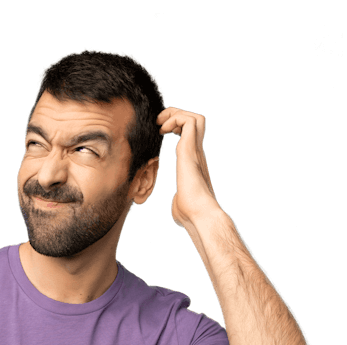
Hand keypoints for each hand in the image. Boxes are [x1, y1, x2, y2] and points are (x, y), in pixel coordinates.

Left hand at [157, 106, 220, 227]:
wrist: (198, 215)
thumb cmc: (189, 214)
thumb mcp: (179, 202)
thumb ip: (178, 199)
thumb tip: (176, 206)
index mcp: (195, 163)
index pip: (191, 136)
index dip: (177, 127)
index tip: (162, 132)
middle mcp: (198, 154)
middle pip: (196, 121)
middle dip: (177, 115)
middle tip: (160, 123)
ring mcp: (196, 151)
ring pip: (194, 117)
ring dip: (176, 114)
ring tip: (161, 124)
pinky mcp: (191, 151)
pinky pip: (188, 121)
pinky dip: (175, 119)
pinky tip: (164, 130)